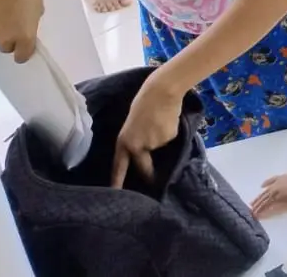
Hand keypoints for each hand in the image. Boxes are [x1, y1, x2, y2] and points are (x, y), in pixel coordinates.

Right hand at [0, 0, 43, 61]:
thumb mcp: (38, 6)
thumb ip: (32, 22)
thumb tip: (28, 25)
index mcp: (25, 36)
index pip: (22, 56)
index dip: (25, 52)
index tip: (27, 45)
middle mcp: (7, 39)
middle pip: (8, 48)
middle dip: (12, 41)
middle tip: (16, 26)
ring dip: (1, 32)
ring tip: (5, 15)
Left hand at [113, 68, 184, 187]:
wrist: (162, 91)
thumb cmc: (144, 102)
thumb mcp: (133, 123)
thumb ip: (137, 138)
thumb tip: (147, 149)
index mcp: (124, 141)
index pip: (119, 166)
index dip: (117, 181)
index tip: (116, 194)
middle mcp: (138, 146)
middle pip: (144, 166)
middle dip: (150, 173)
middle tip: (154, 177)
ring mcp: (154, 143)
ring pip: (160, 146)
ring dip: (161, 138)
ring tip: (160, 121)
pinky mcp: (169, 138)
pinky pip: (170, 138)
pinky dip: (170, 131)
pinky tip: (168, 119)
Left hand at [251, 170, 286, 218]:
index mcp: (279, 178)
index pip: (271, 180)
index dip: (266, 183)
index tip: (262, 186)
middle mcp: (275, 186)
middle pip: (264, 193)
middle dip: (257, 199)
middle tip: (251, 205)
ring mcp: (275, 194)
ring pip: (264, 201)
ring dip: (258, 206)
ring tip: (253, 212)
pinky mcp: (277, 201)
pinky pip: (268, 206)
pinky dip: (263, 210)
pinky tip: (259, 213)